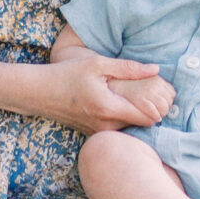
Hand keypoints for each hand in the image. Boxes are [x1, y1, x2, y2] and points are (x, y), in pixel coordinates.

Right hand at [43, 54, 171, 134]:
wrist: (39, 93)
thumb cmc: (68, 74)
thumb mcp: (98, 64)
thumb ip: (129, 68)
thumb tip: (156, 69)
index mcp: (109, 108)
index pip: (148, 118)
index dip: (159, 108)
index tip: (160, 95)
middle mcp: (105, 126)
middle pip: (142, 125)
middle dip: (149, 112)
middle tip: (150, 95)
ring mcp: (98, 133)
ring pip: (129, 128)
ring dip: (134, 116)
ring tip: (133, 98)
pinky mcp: (93, 134)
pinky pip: (116, 130)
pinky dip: (121, 119)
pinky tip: (116, 104)